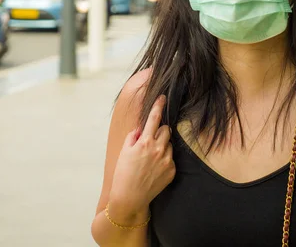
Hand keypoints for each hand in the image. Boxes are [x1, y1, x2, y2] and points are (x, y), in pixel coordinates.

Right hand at [108, 96, 174, 223]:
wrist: (130, 198)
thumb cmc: (123, 174)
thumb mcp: (124, 151)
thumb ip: (133, 136)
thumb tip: (141, 128)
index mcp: (144, 142)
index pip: (154, 118)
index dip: (158, 106)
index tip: (162, 97)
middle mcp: (158, 149)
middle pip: (166, 129)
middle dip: (160, 131)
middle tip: (150, 140)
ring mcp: (167, 160)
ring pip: (170, 144)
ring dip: (163, 146)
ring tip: (151, 158)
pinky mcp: (172, 170)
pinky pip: (171, 158)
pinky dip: (165, 159)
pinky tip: (155, 168)